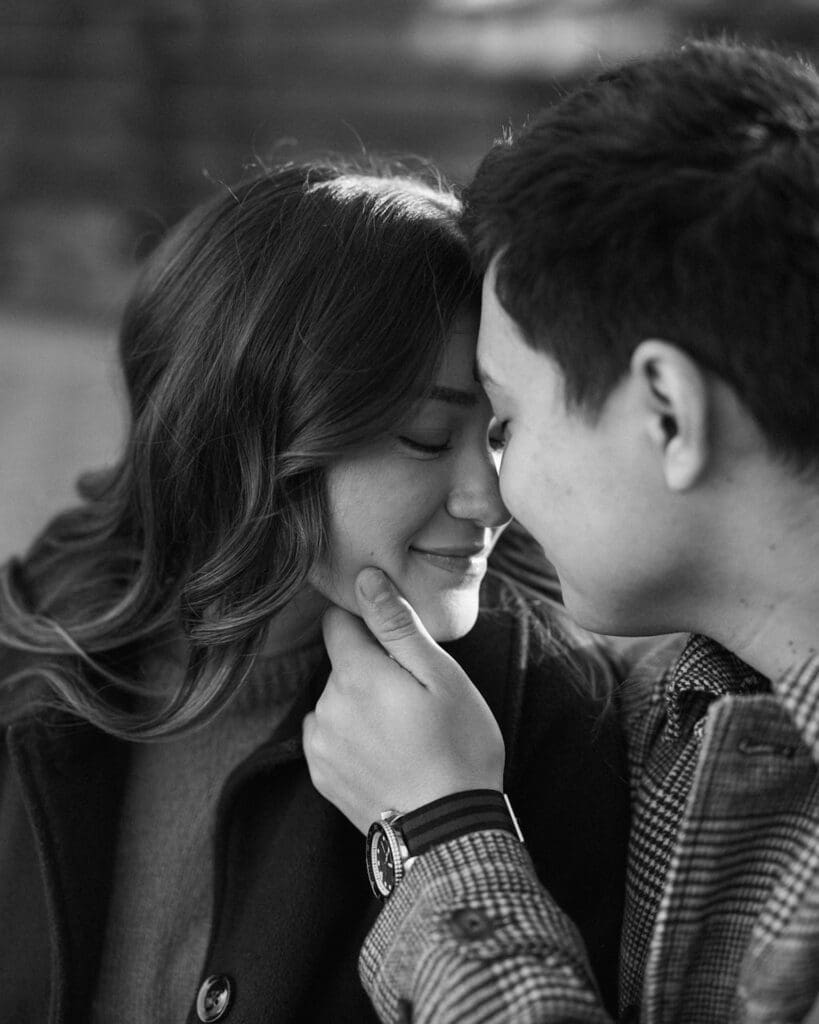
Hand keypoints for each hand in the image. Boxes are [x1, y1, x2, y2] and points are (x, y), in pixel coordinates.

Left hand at [302, 568, 504, 833]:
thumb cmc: (458, 747)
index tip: (395, 643)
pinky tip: (385, 753)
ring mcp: (320, 744)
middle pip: (341, 664)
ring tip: (403, 731)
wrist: (450, 833)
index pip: (338, 622)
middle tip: (415, 697)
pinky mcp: (321, 776)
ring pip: (335, 700)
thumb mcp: (442, 677)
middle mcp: (326, 705)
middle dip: (370, 668)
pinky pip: (329, 735)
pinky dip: (350, 736)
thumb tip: (365, 579)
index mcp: (355, 675)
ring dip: (359, 704)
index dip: (367, 623)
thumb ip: (397, 625)